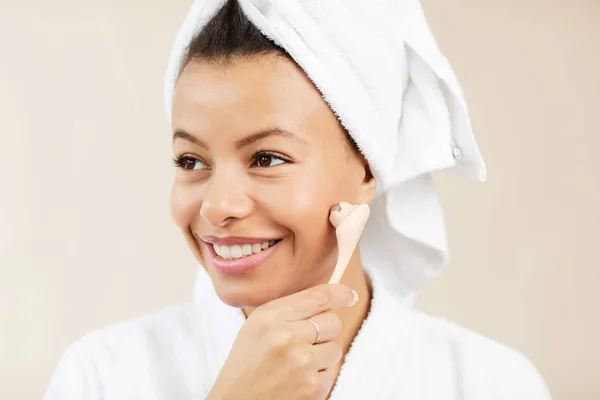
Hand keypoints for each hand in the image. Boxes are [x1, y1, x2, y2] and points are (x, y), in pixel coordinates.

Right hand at [207, 283, 357, 399]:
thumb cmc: (248, 363)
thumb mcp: (257, 327)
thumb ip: (289, 311)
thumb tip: (331, 297)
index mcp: (270, 317)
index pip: (319, 297)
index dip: (340, 294)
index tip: (349, 296)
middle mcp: (286, 336)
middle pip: (333, 322)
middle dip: (325, 331)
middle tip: (305, 342)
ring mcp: (301, 363)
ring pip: (335, 348)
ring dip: (322, 356)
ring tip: (296, 365)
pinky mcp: (312, 387)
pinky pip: (331, 373)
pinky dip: (318, 377)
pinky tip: (296, 381)